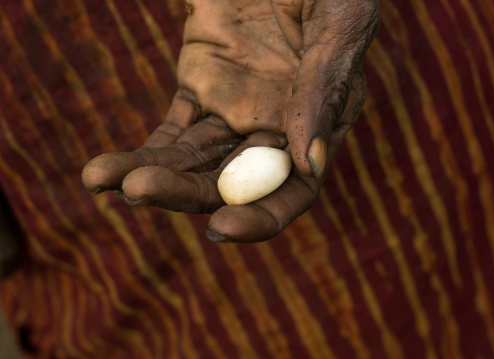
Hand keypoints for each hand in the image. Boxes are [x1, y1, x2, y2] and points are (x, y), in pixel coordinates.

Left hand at [82, 0, 378, 241]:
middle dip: (186, 194)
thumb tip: (310, 167)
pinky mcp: (199, 88)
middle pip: (231, 182)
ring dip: (150, 175)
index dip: (262, 217)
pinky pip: (170, 132)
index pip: (294, 189)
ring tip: (101, 178)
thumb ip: (323, 92)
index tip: (222, 228)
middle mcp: (276, 128)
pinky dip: (141, 153)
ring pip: (192, 162)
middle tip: (141, 192)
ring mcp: (234, 111)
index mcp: (319, 122)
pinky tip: (104, 173)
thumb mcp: (338, 24)